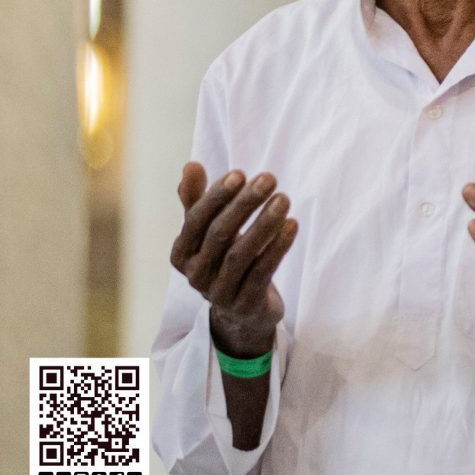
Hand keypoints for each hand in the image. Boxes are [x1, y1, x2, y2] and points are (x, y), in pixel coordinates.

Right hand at [172, 164, 297, 359]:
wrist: (242, 310)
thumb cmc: (224, 258)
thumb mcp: (208, 231)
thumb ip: (198, 200)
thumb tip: (190, 164)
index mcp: (181, 253)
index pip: (195, 221)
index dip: (216, 196)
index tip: (240, 173)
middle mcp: (195, 274)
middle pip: (219, 235)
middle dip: (244, 204)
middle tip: (270, 178)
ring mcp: (218, 292)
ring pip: (241, 254)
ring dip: (265, 223)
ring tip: (285, 198)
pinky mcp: (245, 304)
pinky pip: (262, 272)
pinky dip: (278, 247)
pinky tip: (293, 224)